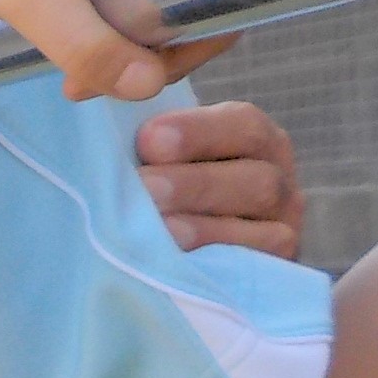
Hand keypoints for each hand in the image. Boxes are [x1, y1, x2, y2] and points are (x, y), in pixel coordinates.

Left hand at [0, 0, 236, 102]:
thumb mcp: (33, 0)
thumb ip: (87, 47)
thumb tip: (150, 87)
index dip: (179, 46)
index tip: (111, 74)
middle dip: (150, 51)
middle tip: (83, 82)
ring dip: (135, 44)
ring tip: (75, 72)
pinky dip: (130, 18)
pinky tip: (82, 40)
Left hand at [137, 100, 303, 259]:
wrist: (191, 265)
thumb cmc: (163, 196)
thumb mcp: (158, 161)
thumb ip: (143, 143)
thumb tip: (94, 111)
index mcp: (252, 140)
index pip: (241, 125)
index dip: (196, 132)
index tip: (148, 140)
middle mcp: (276, 178)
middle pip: (254, 176)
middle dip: (195, 182)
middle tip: (145, 187)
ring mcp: (283, 224)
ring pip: (261, 221)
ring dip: (205, 223)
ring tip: (159, 227)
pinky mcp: (277, 264)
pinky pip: (258, 257)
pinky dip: (219, 255)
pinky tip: (181, 256)